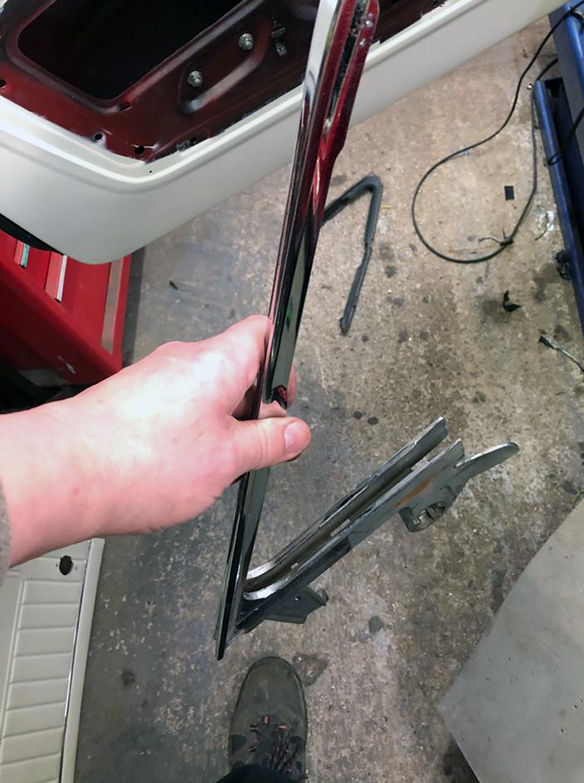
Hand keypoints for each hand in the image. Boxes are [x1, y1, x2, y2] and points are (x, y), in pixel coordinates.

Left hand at [2, 316, 310, 563]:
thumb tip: (297, 432)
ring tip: (209, 466)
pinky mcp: (133, 398)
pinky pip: (175, 406)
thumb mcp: (227, 460)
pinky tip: (177, 467)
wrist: (67, 473)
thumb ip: (269, 443)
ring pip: (205, 391)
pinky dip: (186, 432)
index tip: (282, 402)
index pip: (264, 332)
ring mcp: (155, 377)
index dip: (282, 364)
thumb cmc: (140, 460)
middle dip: (250, 409)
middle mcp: (185, 359)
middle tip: (250, 448)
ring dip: (218, 425)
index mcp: (218, 361)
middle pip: (236, 368)